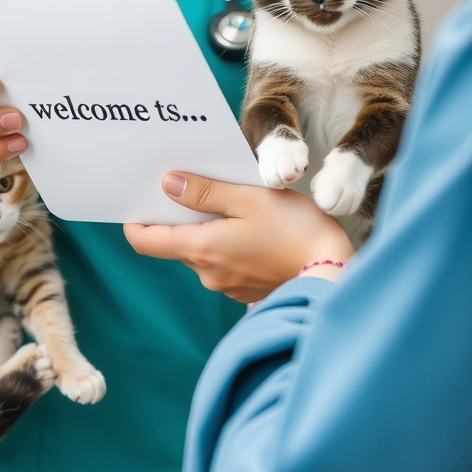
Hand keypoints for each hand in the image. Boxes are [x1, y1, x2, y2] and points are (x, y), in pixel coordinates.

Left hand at [124, 173, 354, 302]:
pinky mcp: (244, 288)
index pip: (146, 242)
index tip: (140, 199)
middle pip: (175, 242)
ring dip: (208, 227)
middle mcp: (207, 273)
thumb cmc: (295, 231)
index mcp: (201, 249)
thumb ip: (205, 192)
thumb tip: (167, 184)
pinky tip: (250, 225)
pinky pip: (223, 261)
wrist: (335, 272)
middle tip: (194, 184)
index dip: (136, 221)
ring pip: (201, 250)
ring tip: (232, 201)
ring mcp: (226, 284)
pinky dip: (226, 241)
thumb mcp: (249, 198)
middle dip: (180, 215)